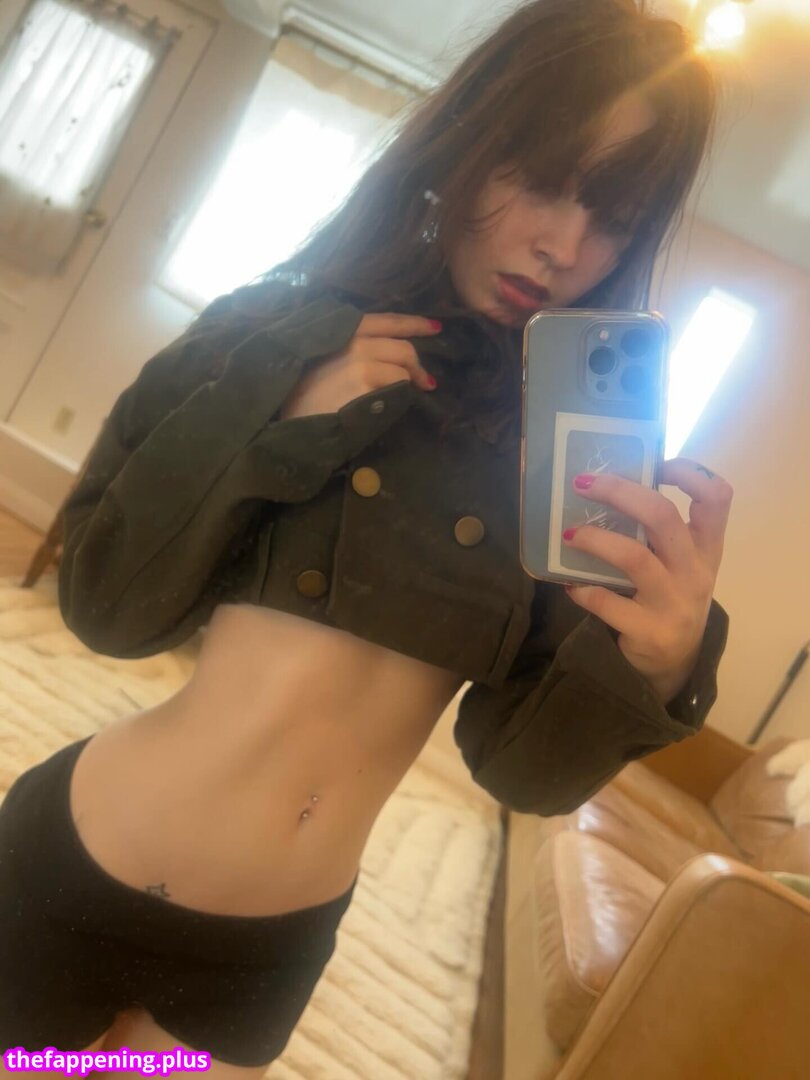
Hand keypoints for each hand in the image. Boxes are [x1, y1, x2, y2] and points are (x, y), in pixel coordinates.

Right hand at [279, 313, 440, 420]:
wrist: (293, 422)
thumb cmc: (303, 396)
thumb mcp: (323, 360)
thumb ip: (353, 349)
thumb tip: (388, 352)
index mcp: (341, 330)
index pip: (386, 320)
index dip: (414, 322)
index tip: (436, 326)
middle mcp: (351, 340)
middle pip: (402, 346)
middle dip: (417, 365)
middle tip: (426, 381)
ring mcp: (360, 360)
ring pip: (402, 367)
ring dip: (409, 383)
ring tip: (409, 395)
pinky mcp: (366, 382)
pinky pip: (397, 387)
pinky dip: (400, 396)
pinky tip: (388, 406)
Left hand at [561, 458, 732, 703]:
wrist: (674, 664)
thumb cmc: (670, 597)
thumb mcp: (679, 564)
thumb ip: (657, 532)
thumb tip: (606, 485)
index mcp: (706, 548)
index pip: (716, 498)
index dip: (690, 473)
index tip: (657, 463)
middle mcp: (695, 572)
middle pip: (664, 518)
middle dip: (621, 492)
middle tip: (584, 483)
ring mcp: (674, 603)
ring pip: (635, 558)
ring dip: (596, 539)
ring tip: (568, 532)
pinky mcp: (649, 631)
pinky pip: (608, 603)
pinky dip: (583, 590)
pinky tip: (569, 584)